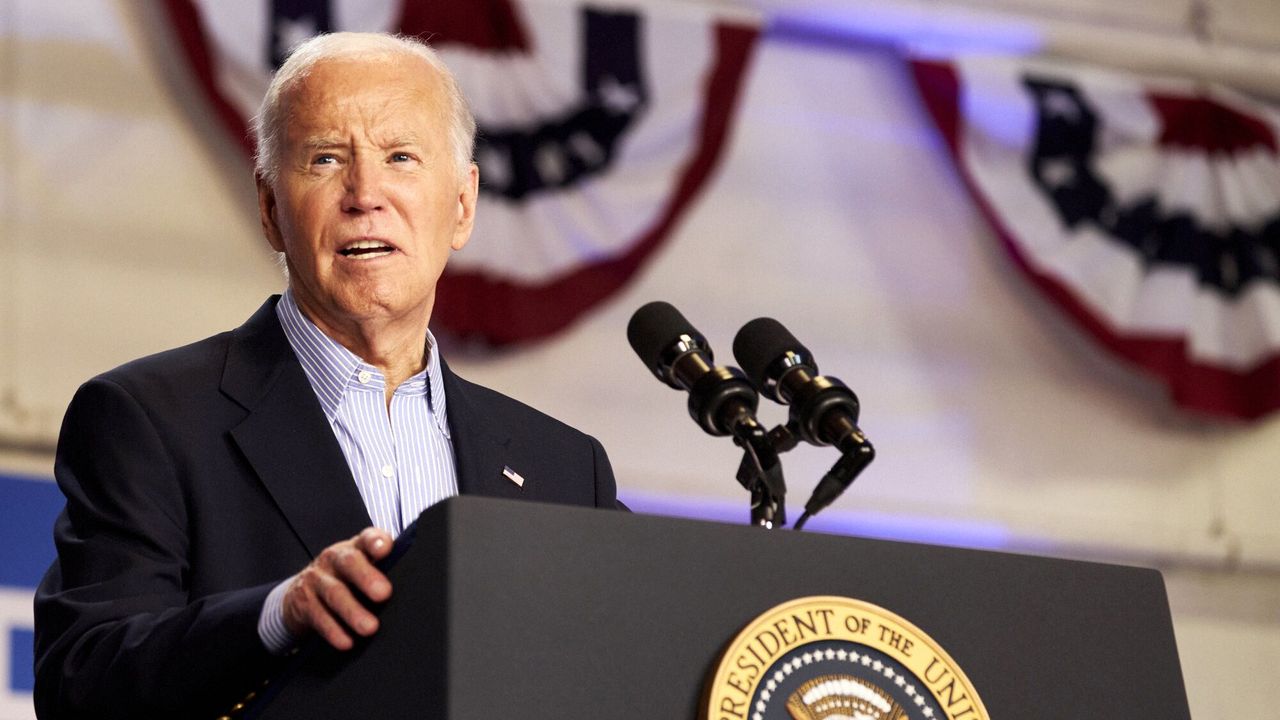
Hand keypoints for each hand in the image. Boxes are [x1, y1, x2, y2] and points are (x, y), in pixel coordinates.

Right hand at [281, 527, 393, 649]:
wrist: (299, 592)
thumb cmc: (343, 579)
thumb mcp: (361, 567)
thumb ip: (383, 569)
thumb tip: (416, 584)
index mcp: (353, 548)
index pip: (366, 538)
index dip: (375, 541)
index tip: (385, 548)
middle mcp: (333, 559)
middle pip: (348, 562)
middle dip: (366, 577)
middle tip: (384, 593)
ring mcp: (316, 580)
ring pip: (334, 593)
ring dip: (352, 611)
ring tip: (370, 627)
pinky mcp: (303, 603)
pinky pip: (318, 617)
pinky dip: (333, 631)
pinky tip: (347, 641)